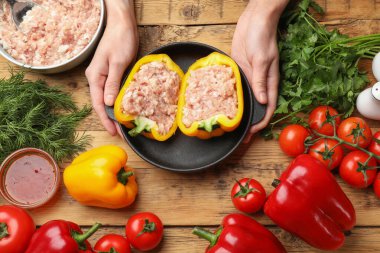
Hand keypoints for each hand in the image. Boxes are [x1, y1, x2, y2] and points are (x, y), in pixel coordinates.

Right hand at [86, 3, 137, 135]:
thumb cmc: (119, 40)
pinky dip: (119, 101)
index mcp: (95, 77)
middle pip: (102, 103)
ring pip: (108, 99)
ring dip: (115, 112)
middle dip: (110, 119)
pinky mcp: (112, 74)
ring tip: (123, 125)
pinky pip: (114, 91)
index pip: (98, 103)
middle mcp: (97, 79)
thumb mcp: (117, 62)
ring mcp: (104, 76)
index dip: (105, 119)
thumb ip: (113, 82)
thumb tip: (108, 102)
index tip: (113, 132)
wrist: (122, 25)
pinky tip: (126, 108)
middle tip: (120, 133)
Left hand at [231, 1, 287, 141]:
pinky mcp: (239, 72)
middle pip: (256, 108)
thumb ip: (261, 80)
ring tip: (229, 126)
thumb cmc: (263, 38)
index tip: (251, 133)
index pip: (268, 108)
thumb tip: (262, 101)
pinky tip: (222, 106)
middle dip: (249, 123)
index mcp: (270, 82)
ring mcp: (249, 78)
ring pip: (245, 100)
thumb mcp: (262, 60)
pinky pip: (235, 88)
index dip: (261, 123)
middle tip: (238, 137)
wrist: (254, 21)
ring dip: (240, 113)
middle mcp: (260, 83)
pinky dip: (231, 98)